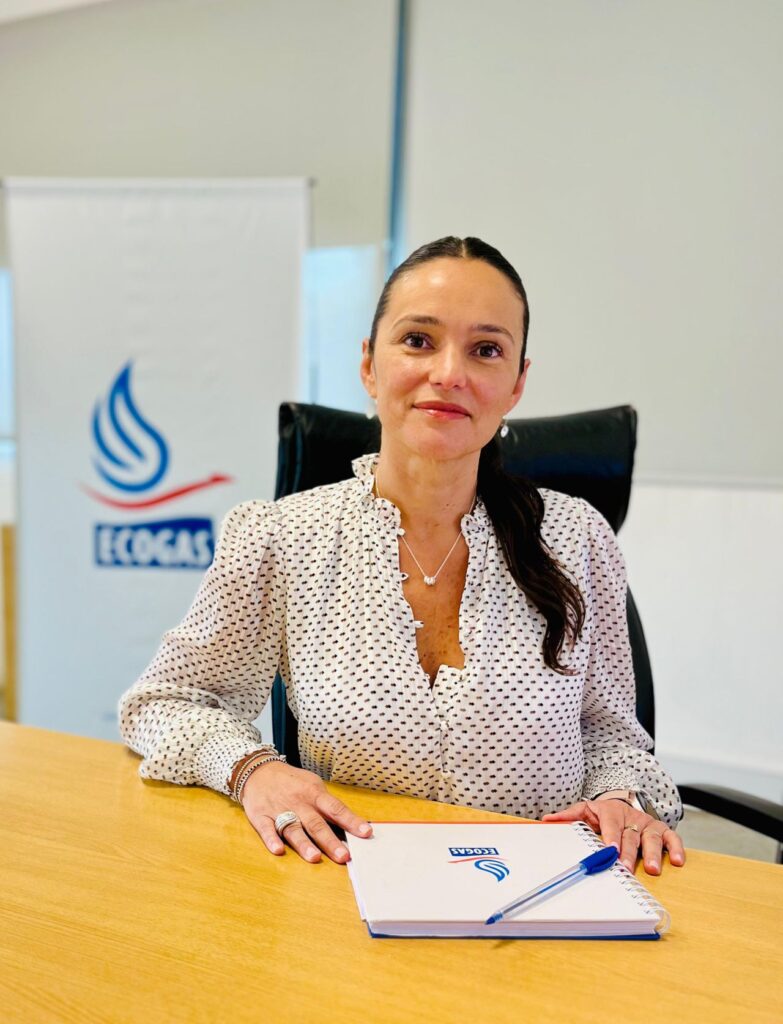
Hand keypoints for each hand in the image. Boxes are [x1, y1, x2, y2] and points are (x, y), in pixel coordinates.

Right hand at [240, 760, 372, 864]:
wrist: (259, 771)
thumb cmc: (292, 782)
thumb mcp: (313, 785)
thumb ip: (328, 805)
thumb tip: (350, 824)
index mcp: (314, 794)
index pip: (336, 809)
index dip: (351, 821)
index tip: (366, 833)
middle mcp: (299, 803)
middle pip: (316, 824)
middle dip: (330, 841)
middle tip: (343, 856)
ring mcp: (279, 810)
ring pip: (293, 828)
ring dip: (304, 844)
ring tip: (315, 857)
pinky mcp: (261, 816)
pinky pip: (266, 829)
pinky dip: (271, 839)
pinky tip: (278, 850)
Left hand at [542, 798, 685, 874]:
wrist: (623, 802)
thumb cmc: (603, 813)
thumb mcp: (585, 811)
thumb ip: (569, 817)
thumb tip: (547, 820)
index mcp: (610, 811)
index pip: (610, 823)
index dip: (610, 835)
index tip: (610, 848)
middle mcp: (631, 816)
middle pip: (630, 835)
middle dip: (629, 853)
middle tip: (626, 868)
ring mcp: (647, 823)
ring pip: (652, 837)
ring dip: (653, 853)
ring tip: (652, 869)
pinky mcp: (662, 829)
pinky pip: (672, 837)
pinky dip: (676, 848)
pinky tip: (677, 861)